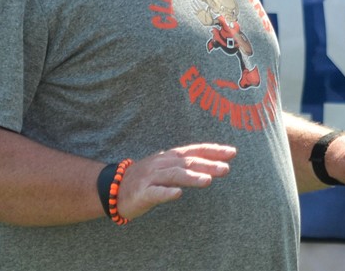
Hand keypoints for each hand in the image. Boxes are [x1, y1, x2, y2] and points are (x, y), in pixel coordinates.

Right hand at [115, 144, 235, 219]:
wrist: (112, 188)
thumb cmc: (145, 179)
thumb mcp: (166, 168)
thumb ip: (185, 165)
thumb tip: (212, 164)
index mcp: (169, 157)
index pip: (193, 150)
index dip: (212, 150)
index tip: (232, 152)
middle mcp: (161, 164)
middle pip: (187, 162)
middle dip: (208, 164)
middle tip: (227, 168)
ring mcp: (151, 178)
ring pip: (173, 175)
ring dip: (191, 177)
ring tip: (207, 181)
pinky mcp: (142, 193)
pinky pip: (155, 192)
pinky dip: (166, 192)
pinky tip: (178, 194)